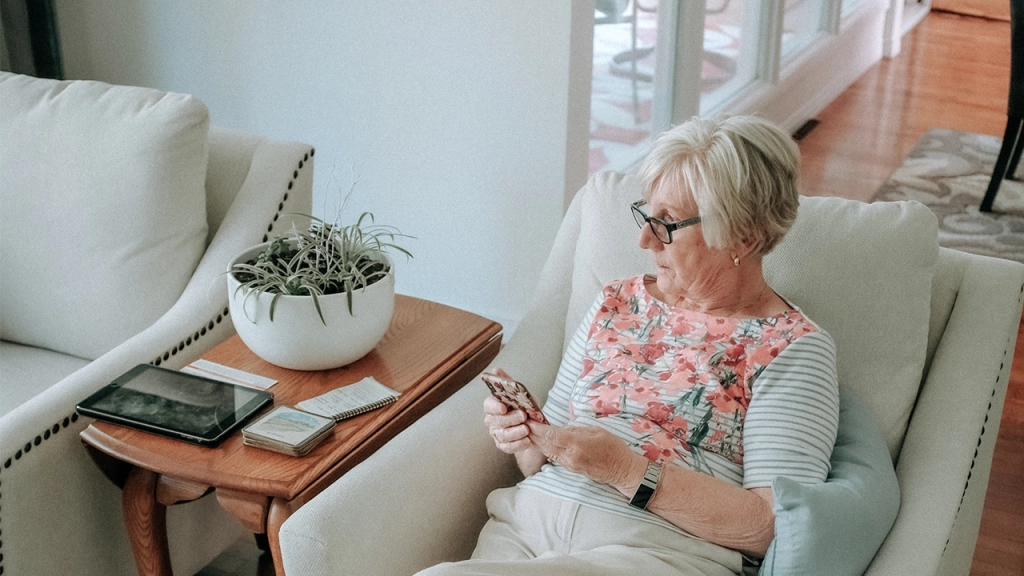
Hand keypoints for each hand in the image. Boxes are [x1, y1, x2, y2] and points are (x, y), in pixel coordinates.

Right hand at [483, 369, 532, 453]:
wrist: (535, 426)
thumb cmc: (524, 407)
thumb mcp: (520, 393)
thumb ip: (508, 383)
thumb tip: (495, 370)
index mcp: (494, 405)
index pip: (488, 405)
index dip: (495, 406)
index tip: (504, 407)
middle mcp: (492, 420)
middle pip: (495, 421)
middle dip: (510, 419)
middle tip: (523, 416)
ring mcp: (497, 434)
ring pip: (501, 435)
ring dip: (515, 433)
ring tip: (527, 430)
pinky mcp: (503, 445)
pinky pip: (507, 447)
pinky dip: (518, 444)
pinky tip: (527, 440)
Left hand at [526, 421, 646, 493]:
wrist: (621, 470)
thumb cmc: (614, 448)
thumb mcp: (596, 431)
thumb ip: (576, 429)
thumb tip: (561, 429)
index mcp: (577, 444)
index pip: (551, 435)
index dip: (537, 427)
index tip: (528, 419)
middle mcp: (570, 456)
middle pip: (545, 444)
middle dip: (532, 433)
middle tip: (521, 422)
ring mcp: (569, 464)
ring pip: (546, 451)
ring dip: (535, 441)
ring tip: (526, 430)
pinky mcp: (570, 469)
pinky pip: (553, 456)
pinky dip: (544, 448)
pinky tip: (539, 441)